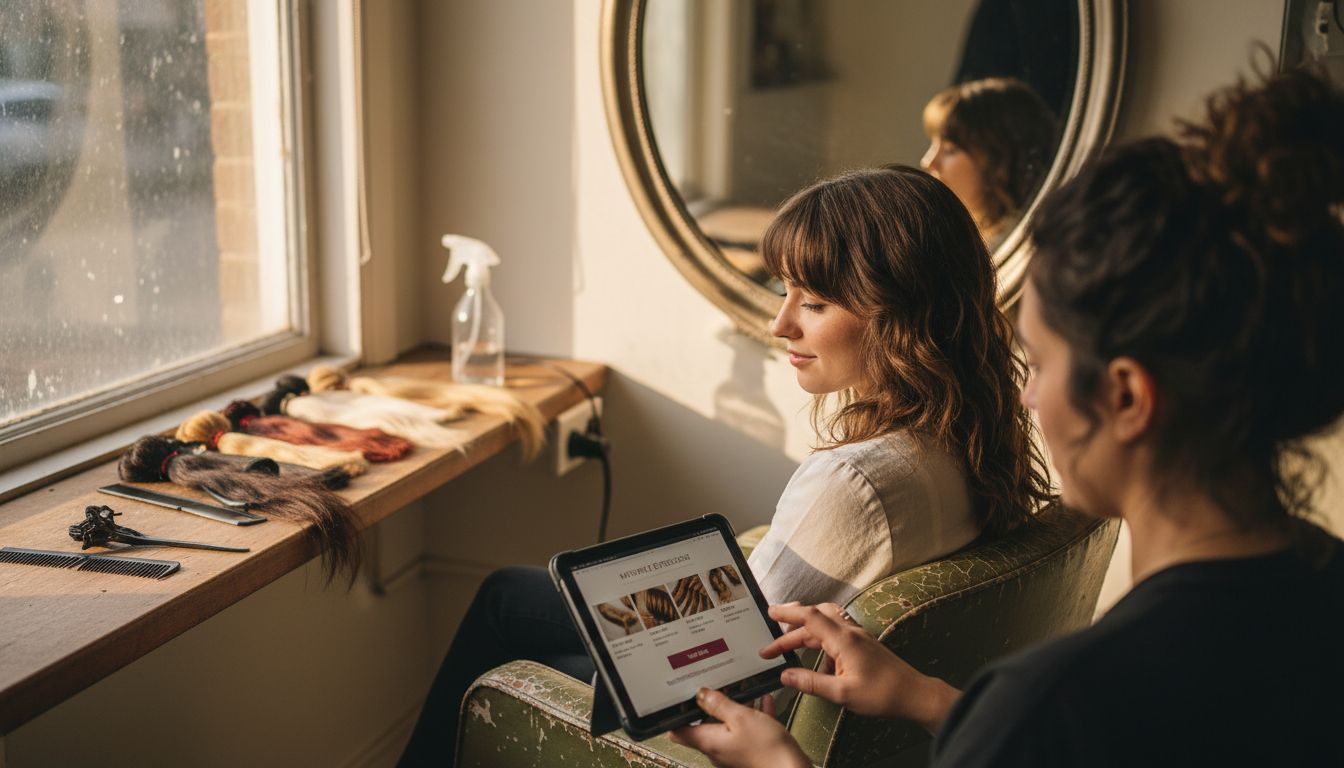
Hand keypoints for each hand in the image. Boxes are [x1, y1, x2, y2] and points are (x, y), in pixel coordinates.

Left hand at [669, 688, 810, 767]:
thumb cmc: (767, 750)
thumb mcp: (741, 717)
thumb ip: (719, 704)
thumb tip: (701, 695)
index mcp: (709, 742)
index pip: (679, 731)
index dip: (676, 714)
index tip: (678, 698)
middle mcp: (718, 750)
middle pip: (706, 725)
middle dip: (713, 704)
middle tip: (718, 687)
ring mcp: (734, 753)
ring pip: (729, 726)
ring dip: (736, 708)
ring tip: (745, 691)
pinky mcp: (751, 753)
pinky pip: (748, 732)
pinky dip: (754, 716)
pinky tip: (763, 703)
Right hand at [762, 603, 960, 732]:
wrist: (914, 694)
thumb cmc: (883, 694)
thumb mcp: (842, 693)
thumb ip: (811, 682)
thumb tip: (786, 675)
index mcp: (843, 639)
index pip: (810, 618)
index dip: (788, 613)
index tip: (770, 612)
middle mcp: (850, 633)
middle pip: (814, 620)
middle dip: (790, 628)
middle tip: (771, 642)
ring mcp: (858, 637)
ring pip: (825, 627)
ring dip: (805, 635)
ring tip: (789, 650)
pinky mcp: (862, 645)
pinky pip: (835, 636)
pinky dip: (821, 644)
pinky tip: (818, 666)